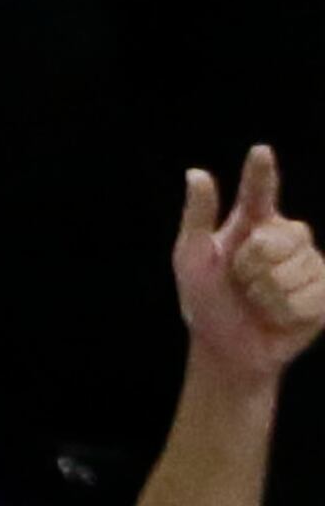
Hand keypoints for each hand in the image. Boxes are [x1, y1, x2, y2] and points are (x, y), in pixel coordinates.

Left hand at [172, 147, 324, 393]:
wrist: (226, 352)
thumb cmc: (208, 303)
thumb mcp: (193, 262)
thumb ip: (197, 219)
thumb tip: (195, 173)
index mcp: (255, 221)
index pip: (260, 191)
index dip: (260, 173)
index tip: (258, 153)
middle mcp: (287, 234)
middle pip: (278, 240)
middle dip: (253, 270)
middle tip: (242, 284)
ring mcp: (310, 261)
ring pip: (296, 272)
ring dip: (269, 296)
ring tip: (258, 302)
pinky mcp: (323, 290)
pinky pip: (312, 297)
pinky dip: (289, 312)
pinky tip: (279, 316)